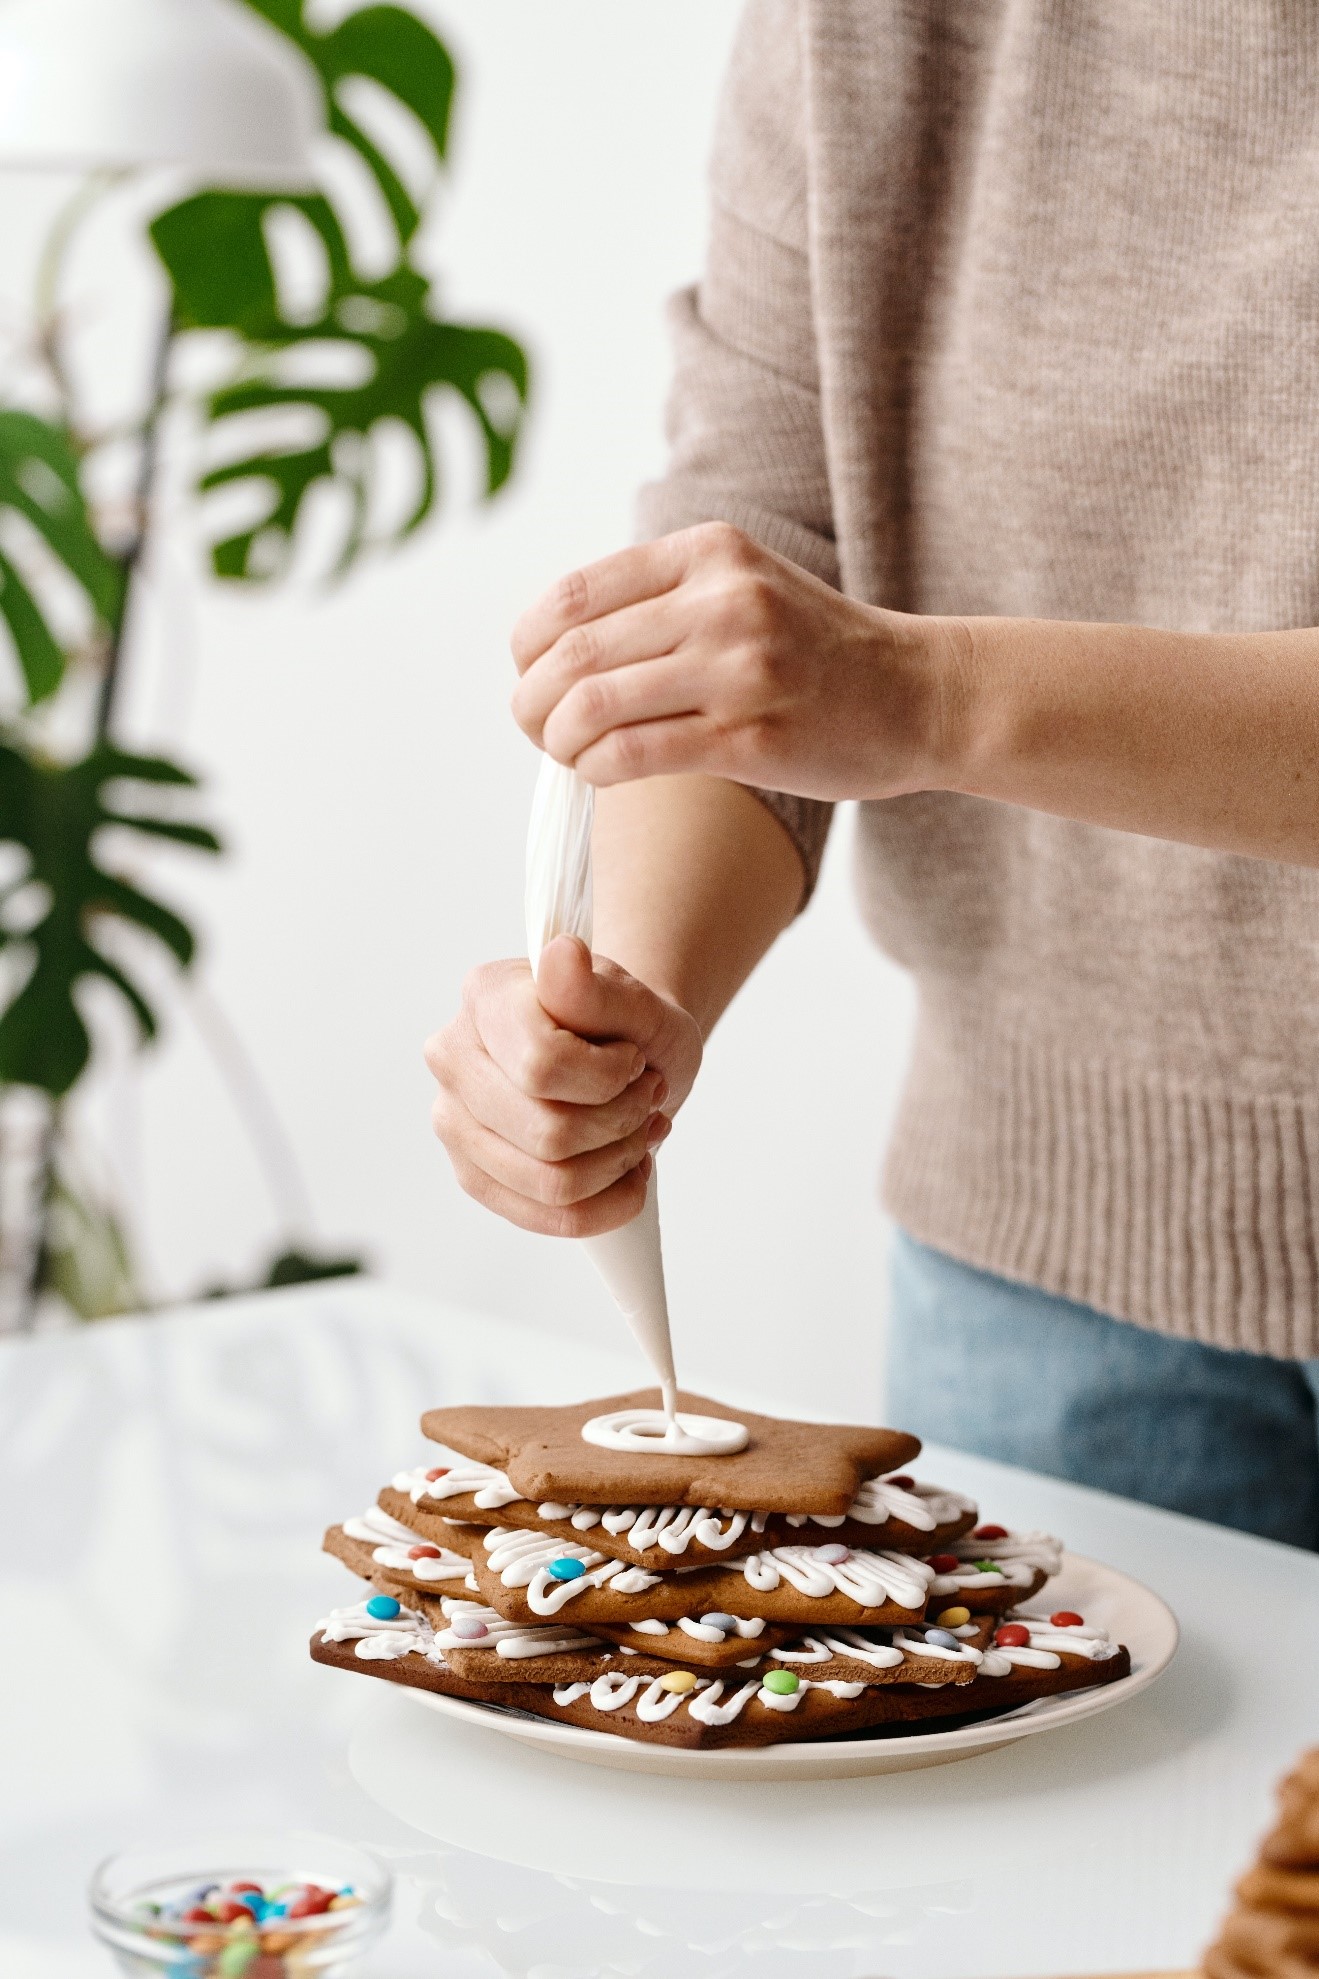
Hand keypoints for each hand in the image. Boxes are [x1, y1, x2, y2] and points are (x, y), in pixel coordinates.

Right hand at [425, 935, 702, 1236]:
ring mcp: (454, 1122)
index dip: (611, 1076)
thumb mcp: (637, 999)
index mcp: (485, 997)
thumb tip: (561, 956)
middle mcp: (453, 1057)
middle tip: (647, 1094)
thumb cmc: (628, 1026)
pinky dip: (608, 1201)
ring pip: (552, 1183)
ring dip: (618, 1161)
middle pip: (549, 1134)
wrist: (625, 1055)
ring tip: (639, 1127)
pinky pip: (549, 1217)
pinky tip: (626, 1168)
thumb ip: (596, 986)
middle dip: (622, 1122)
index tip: (634, 1057)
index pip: (543, 1066)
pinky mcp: (474, 1175)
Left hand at [510, 522, 959, 800]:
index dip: (529, 646)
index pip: (575, 596)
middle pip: (573, 653)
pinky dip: (597, 769)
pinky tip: (602, 774)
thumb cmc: (817, 653)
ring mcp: (739, 669)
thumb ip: (662, 599)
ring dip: (559, 740)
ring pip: (593, 705)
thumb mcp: (744, 586)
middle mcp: (723, 601)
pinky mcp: (751, 738)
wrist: (919, 695)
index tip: (531, 676)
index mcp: (709, 553)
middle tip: (536, 726)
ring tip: (569, 753)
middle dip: (532, 701)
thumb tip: (553, 646)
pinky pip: (634, 754)